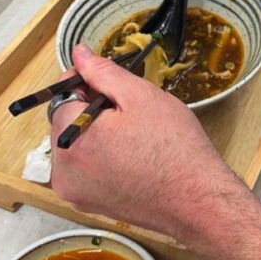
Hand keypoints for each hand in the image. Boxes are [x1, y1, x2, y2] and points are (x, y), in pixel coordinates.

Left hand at [50, 45, 243, 241]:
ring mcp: (76, 192)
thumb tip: (80, 55)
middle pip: (66, 122)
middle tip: (128, 109)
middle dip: (91, 108)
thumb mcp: (140, 96)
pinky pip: (85, 167)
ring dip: (96, 132)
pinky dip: (101, 155)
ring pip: (75, 144)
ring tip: (133, 133)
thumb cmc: (175, 150)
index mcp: (71, 141)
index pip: (62, 96)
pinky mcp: (90, 205)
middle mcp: (65, 172)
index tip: (108, 81)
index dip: (86, 82)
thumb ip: (103, 72)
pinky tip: (132, 153)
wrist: (198, 201)